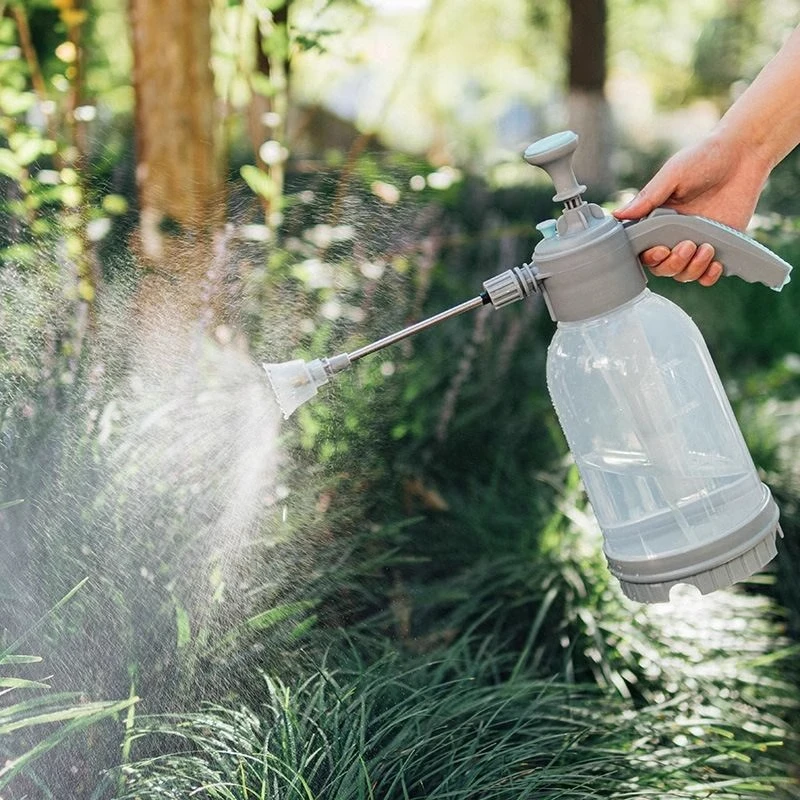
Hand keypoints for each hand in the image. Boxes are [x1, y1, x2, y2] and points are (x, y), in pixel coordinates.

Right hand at [613, 132, 771, 285]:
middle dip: (673, 263)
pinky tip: (716, 263)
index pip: (644, 251)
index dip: (650, 257)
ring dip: (692, 269)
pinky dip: (708, 276)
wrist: (743, 154)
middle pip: (662, 268)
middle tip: (687, 245)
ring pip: (684, 274)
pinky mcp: (720, 247)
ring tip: (707, 248)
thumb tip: (617, 215)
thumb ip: (647, 198)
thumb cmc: (704, 158)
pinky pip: (707, 276)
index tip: (661, 249)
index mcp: (658, 221)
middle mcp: (675, 235)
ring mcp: (697, 243)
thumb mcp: (672, 175)